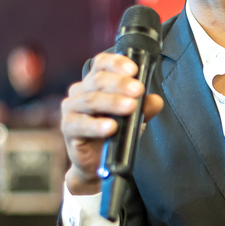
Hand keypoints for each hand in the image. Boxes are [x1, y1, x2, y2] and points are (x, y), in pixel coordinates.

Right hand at [62, 52, 164, 194]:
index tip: (134, 69)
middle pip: (98, 80)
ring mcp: (71, 108)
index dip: (116, 63)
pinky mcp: (68, 128)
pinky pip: (80, 124)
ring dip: (112, 102)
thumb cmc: (113, 134)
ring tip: (131, 107)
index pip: (102, 64)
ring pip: (91, 100)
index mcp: (95, 82)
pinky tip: (110, 127)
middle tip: (138, 90)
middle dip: (120, 84)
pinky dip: (96, 125)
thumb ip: (144, 108)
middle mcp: (80, 91)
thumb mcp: (133, 118)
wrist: (97, 163)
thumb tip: (156, 100)